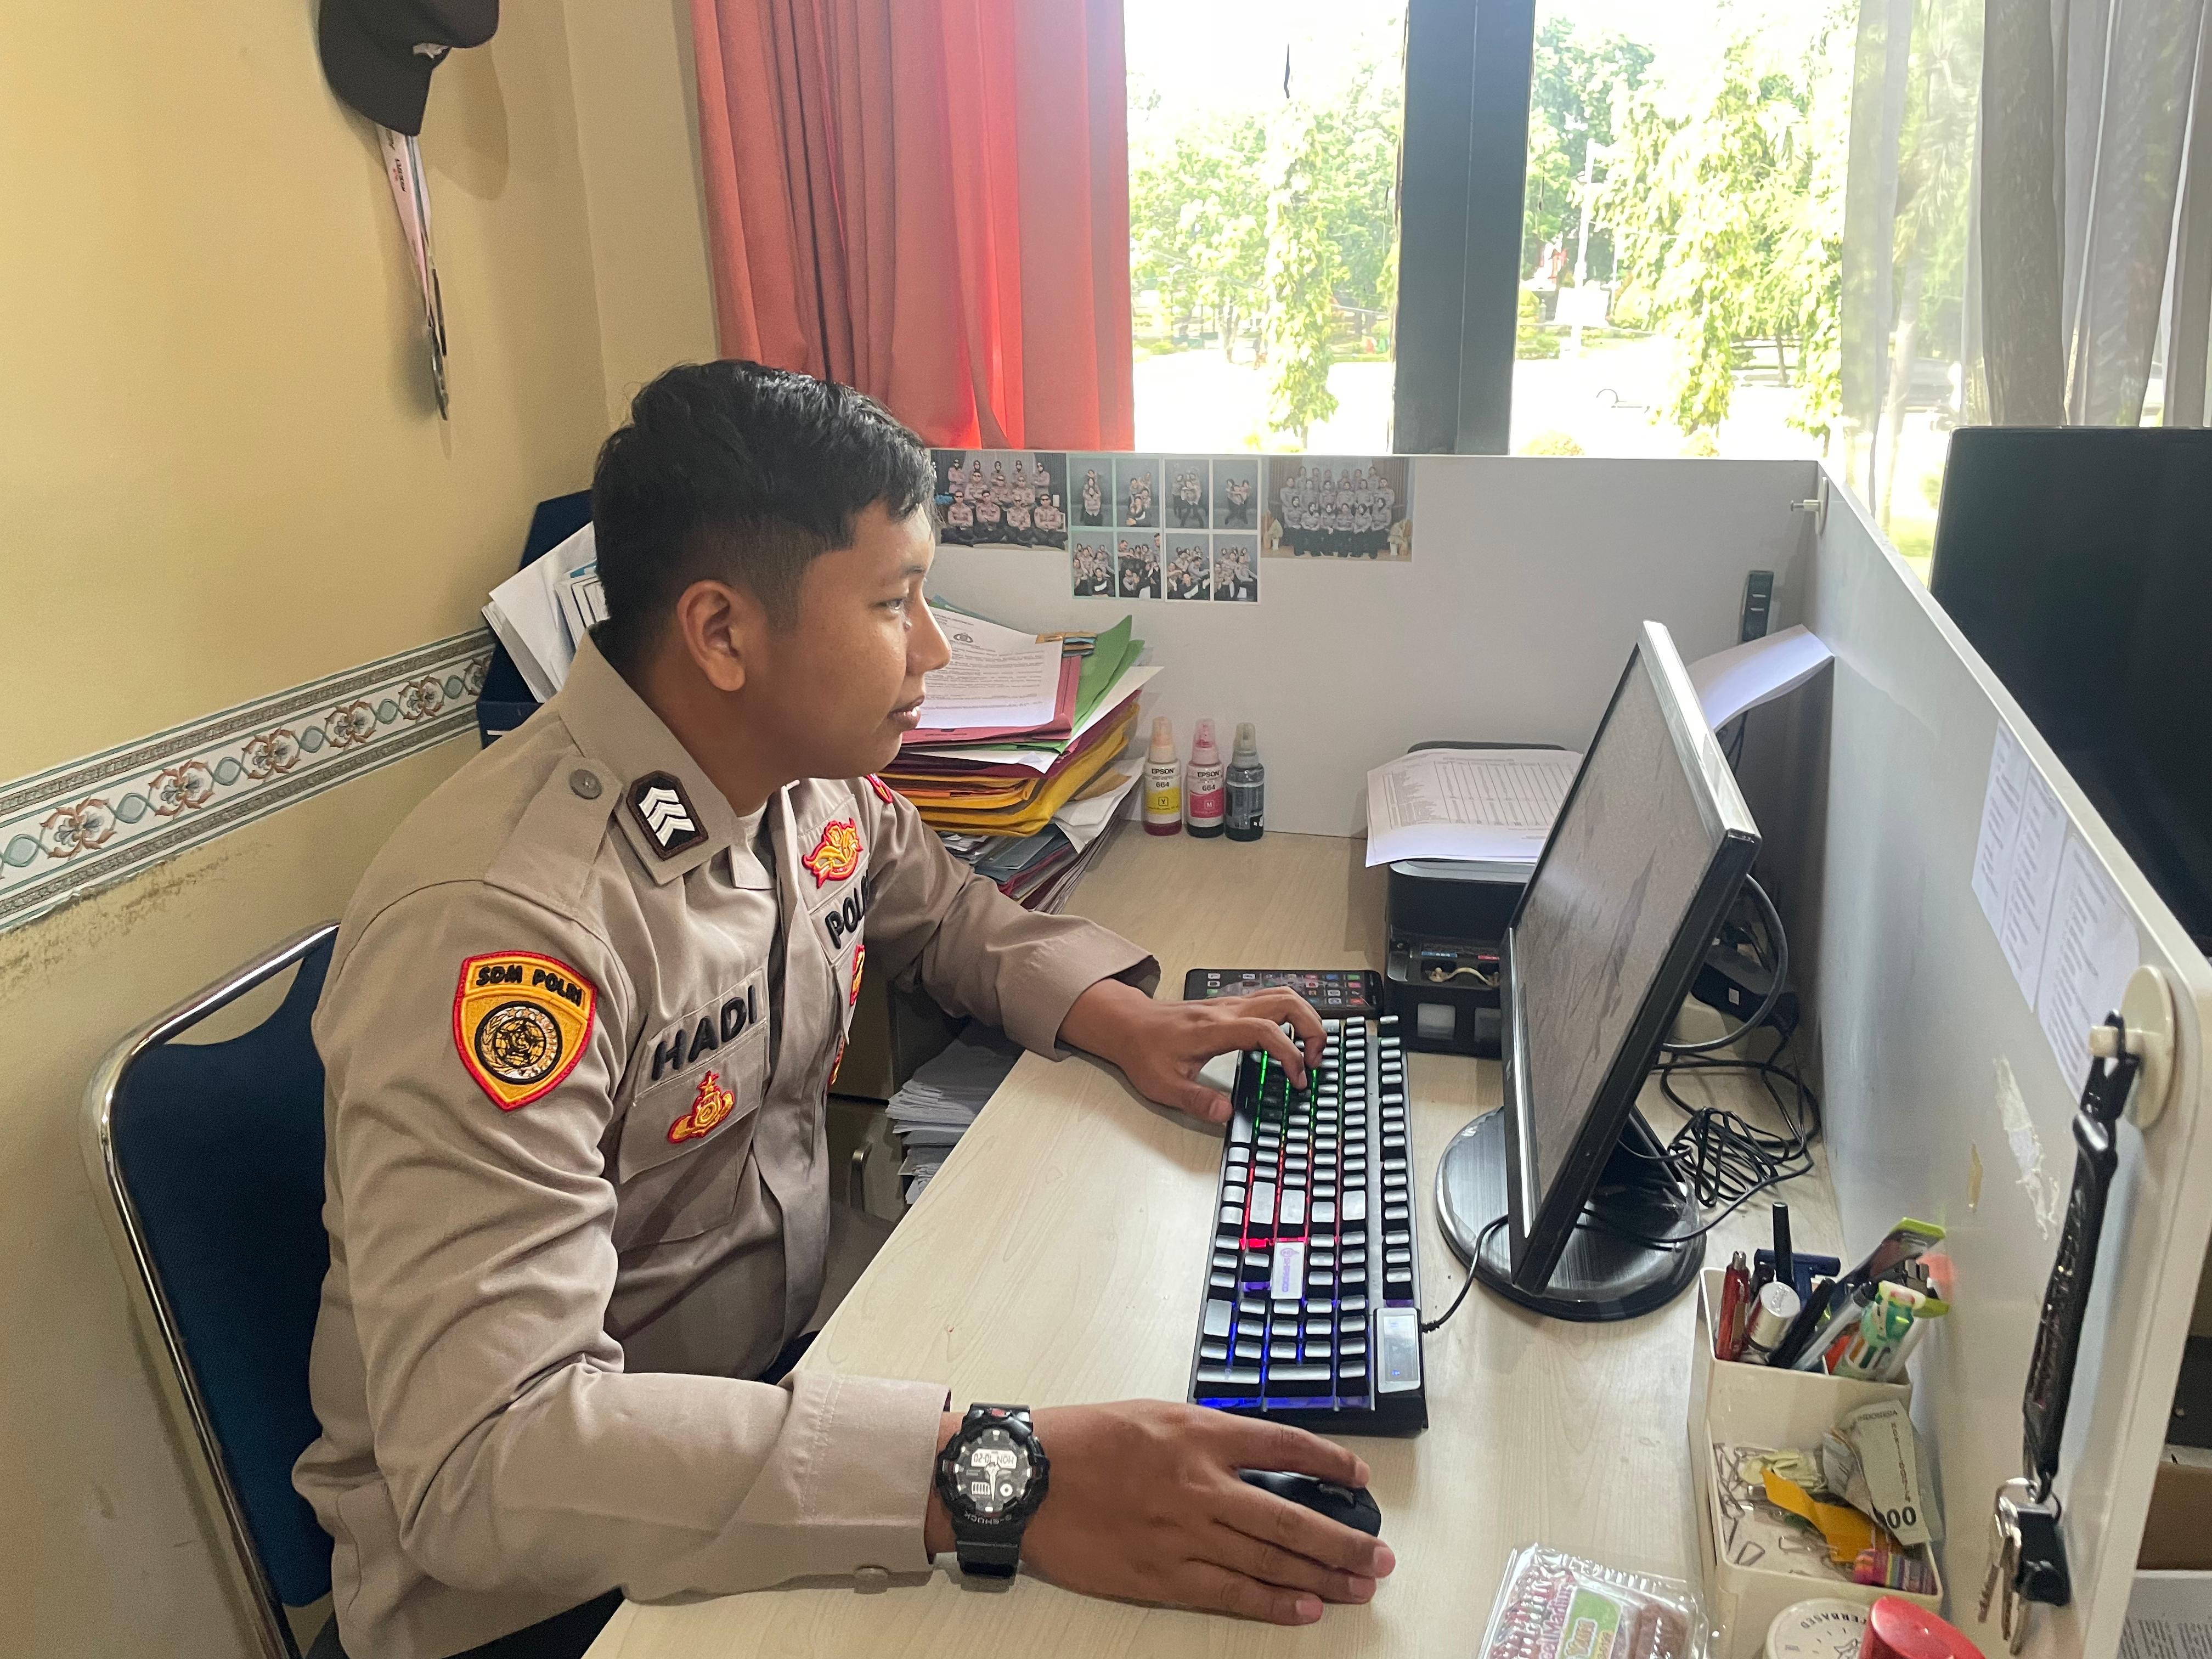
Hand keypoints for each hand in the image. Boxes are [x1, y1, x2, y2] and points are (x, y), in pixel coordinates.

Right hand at [927, 1401, 1393, 1623]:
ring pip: (1269, 1560)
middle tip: (1382, 1554)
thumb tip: (1261, 1459)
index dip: (1332, 1464)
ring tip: (1361, 1586)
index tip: (1361, 1480)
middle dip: (1344, 1539)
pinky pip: (1229, 1592)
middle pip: (1290, 1517)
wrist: (1023, 1479)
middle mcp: (1200, 1484)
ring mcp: (1182, 1534)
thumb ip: (1207, 1436)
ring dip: (1323, 1575)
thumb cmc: (1082, 1440)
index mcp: (1198, 1434)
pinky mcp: (1161, 1575)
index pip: (1285, 1446)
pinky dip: (1273, 1602)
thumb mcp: (1152, 1415)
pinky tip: (1306, 1607)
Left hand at [1056, 980, 1325, 1123]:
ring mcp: (1230, 1005)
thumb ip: (1197, 1101)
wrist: (1127, 1023)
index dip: (1288, 1052)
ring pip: (1281, 994)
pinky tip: (1291, 1037)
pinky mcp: (1230, 1006)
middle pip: (1285, 1001)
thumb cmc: (1143, 1050)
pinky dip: (1291, 1014)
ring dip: (1305, 1017)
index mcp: (1213, 1028)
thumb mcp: (1163, 1086)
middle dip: (1311, 1027)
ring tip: (1309, 1049)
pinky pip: (1271, 999)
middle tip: (1314, 1059)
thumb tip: (1225, 1113)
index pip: (1265, 1030)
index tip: (1296, 1077)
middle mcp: (1227, 1010)